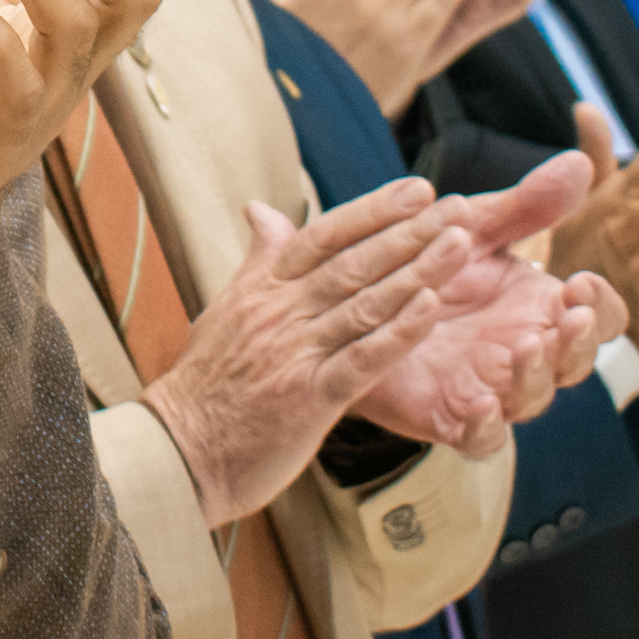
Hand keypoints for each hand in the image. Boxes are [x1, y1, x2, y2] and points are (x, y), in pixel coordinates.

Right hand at [137, 177, 475, 524]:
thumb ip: (258, 261)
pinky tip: (431, 309)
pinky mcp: (308, 396)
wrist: (178, 449)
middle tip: (458, 208)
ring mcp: (294, 353)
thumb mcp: (227, 309)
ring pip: (364, 303)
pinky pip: (361, 359)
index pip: (324, 236)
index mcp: (262, 289)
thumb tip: (260, 209)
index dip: (374, 210)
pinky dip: (397, 332)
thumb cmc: (206, 385)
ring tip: (460, 244)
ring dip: (417, 271)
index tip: (418, 190)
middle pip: (353, 262)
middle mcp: (280, 312)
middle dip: (410, 232)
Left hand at [347, 148, 611, 451]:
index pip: (597, 316)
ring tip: (522, 346)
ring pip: (533, 398)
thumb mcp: (469, 229)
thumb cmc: (424, 265)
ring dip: (535, 375)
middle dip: (579, 342)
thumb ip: (522, 206)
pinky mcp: (452, 417)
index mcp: (542, 308)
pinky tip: (479, 404)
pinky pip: (481, 438)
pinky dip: (485, 426)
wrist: (353, 304)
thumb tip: (578, 163)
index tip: (582, 281)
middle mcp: (527, 353)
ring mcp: (494, 388)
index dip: (601, 305)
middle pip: (575, 361)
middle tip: (570, 317)